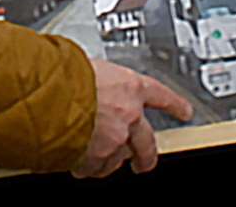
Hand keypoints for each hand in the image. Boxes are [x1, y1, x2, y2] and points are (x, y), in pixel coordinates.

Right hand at [72, 59, 192, 178]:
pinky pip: (95, 168)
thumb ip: (99, 82)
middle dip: (147, 155)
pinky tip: (77, 161)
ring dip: (109, 161)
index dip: (174, 104)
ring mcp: (115, 139)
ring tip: (95, 159)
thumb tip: (90, 83)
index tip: (184, 112)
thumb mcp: (90, 67)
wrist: (51, 95)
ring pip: (119, 159)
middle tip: (144, 162)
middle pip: (147, 142)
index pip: (161, 95)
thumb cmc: (65, 75)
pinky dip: (87, 167)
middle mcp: (129, 115)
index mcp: (130, 87)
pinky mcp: (98, 158)